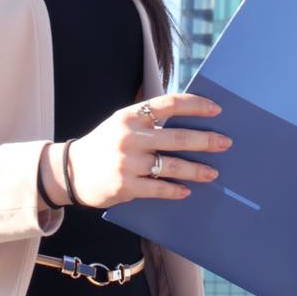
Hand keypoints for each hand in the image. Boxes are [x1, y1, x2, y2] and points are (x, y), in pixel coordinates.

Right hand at [59, 93, 231, 208]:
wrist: (70, 171)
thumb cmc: (104, 144)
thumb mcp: (121, 124)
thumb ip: (148, 122)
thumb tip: (189, 123)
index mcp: (130, 116)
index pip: (168, 104)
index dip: (195, 105)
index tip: (216, 109)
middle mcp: (129, 137)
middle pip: (177, 137)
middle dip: (205, 140)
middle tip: (225, 143)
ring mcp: (127, 163)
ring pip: (171, 166)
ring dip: (196, 170)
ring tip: (213, 173)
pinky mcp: (125, 186)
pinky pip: (158, 189)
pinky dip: (175, 190)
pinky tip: (187, 191)